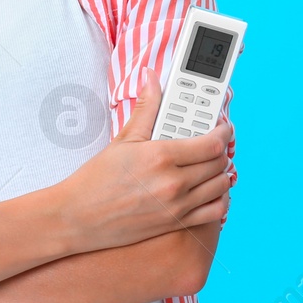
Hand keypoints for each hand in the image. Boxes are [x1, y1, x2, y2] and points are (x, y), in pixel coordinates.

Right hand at [52, 67, 232, 253]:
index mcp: (161, 156)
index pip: (212, 142)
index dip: (224, 132)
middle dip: (222, 150)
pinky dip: (220, 200)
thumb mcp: (124, 139)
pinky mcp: (175, 224)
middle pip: (220, 163)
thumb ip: (146, 107)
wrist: (78, 218)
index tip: (223, 127)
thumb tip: (152, 78)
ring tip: (212, 164)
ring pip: (221, 186)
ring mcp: (176, 207)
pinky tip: (211, 190)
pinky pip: (215, 212)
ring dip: (222, 173)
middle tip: (215, 143)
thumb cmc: (97, 179)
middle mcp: (173, 183)